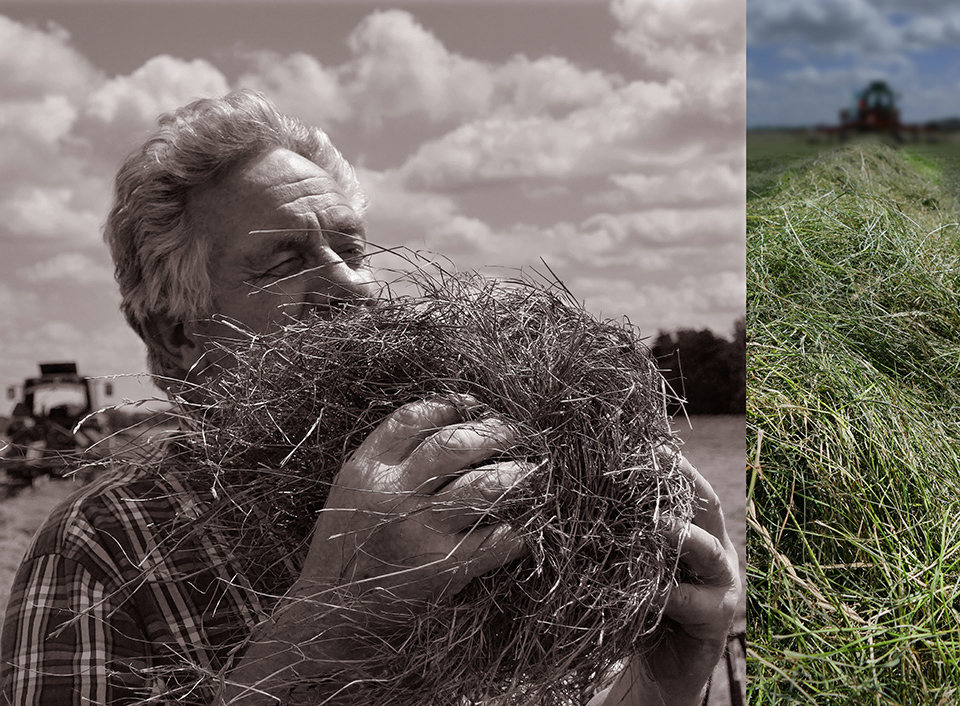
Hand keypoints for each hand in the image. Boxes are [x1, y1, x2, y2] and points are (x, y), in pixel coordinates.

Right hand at [225, 396, 528, 702]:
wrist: (330, 616)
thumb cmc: (345, 547)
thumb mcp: (351, 490)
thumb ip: (387, 457)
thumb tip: (445, 421)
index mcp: (367, 470)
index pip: (414, 418)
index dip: (451, 405)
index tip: (475, 405)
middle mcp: (393, 495)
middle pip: (455, 444)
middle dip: (494, 431)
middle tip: (516, 432)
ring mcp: (421, 531)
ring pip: (485, 486)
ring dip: (518, 474)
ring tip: (533, 470)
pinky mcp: (445, 568)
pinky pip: (497, 539)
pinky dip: (518, 528)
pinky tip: (526, 522)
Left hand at [597, 452, 739, 705]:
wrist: (659, 667)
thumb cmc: (640, 604)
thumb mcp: (632, 561)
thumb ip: (624, 530)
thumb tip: (578, 486)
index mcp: (698, 530)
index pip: (690, 487)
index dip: (674, 464)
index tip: (648, 441)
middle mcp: (716, 551)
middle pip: (707, 508)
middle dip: (683, 486)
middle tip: (654, 467)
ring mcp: (722, 585)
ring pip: (707, 552)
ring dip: (680, 537)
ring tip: (655, 525)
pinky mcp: (716, 619)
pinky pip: (692, 602)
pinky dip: (667, 594)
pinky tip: (646, 589)